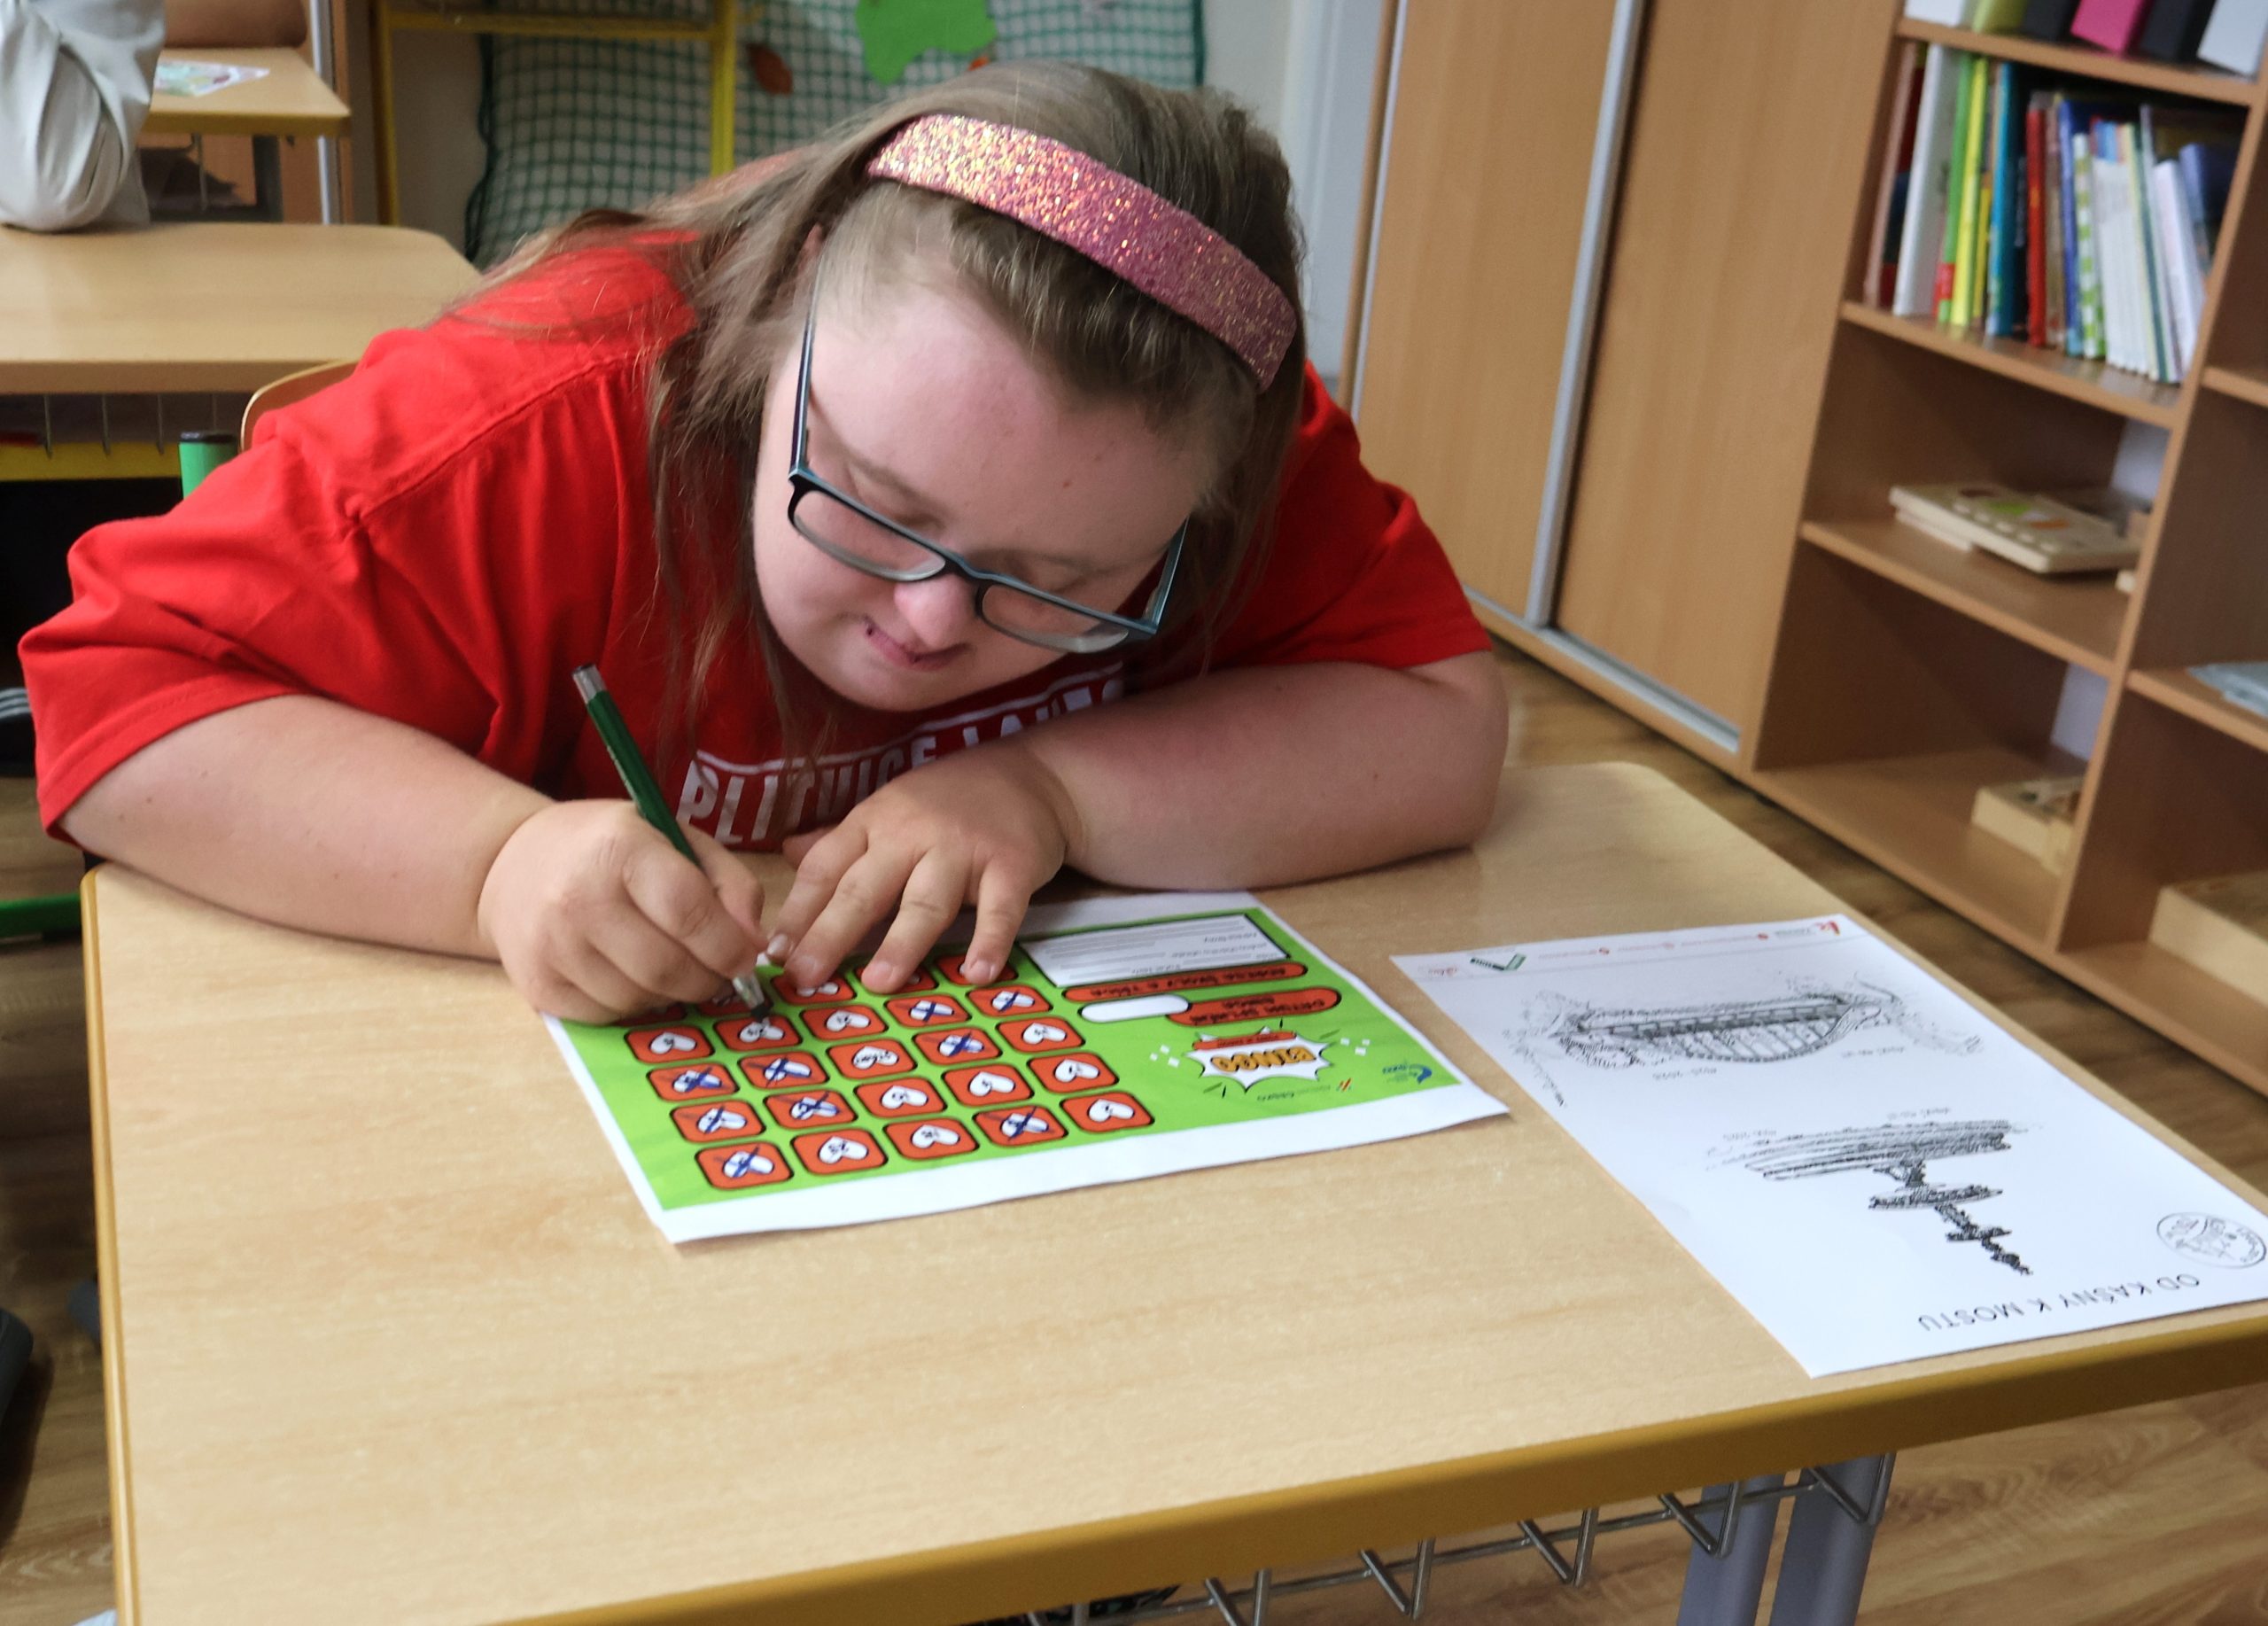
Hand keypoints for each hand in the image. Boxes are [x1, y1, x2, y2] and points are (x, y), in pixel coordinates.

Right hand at [476, 800, 765, 1021]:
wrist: (514, 864)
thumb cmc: (610, 849)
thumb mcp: (675, 839)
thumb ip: (728, 884)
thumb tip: (755, 944)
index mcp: (619, 850)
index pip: (688, 911)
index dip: (729, 944)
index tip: (747, 956)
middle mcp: (577, 899)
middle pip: (667, 967)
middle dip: (708, 978)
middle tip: (717, 970)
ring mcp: (552, 947)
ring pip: (641, 999)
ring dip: (672, 992)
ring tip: (672, 965)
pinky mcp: (539, 986)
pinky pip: (609, 1015)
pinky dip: (634, 1003)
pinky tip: (630, 973)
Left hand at [769, 747, 1076, 993]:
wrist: (1033, 776)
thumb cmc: (950, 802)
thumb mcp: (891, 809)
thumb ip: (843, 838)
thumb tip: (787, 855)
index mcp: (875, 820)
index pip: (826, 868)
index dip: (797, 912)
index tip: (773, 954)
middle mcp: (913, 832)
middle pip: (865, 889)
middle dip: (830, 935)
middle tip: (805, 977)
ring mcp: (964, 849)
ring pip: (926, 901)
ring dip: (902, 943)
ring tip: (879, 983)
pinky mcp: (1012, 864)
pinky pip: (1001, 909)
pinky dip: (991, 941)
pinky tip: (977, 973)